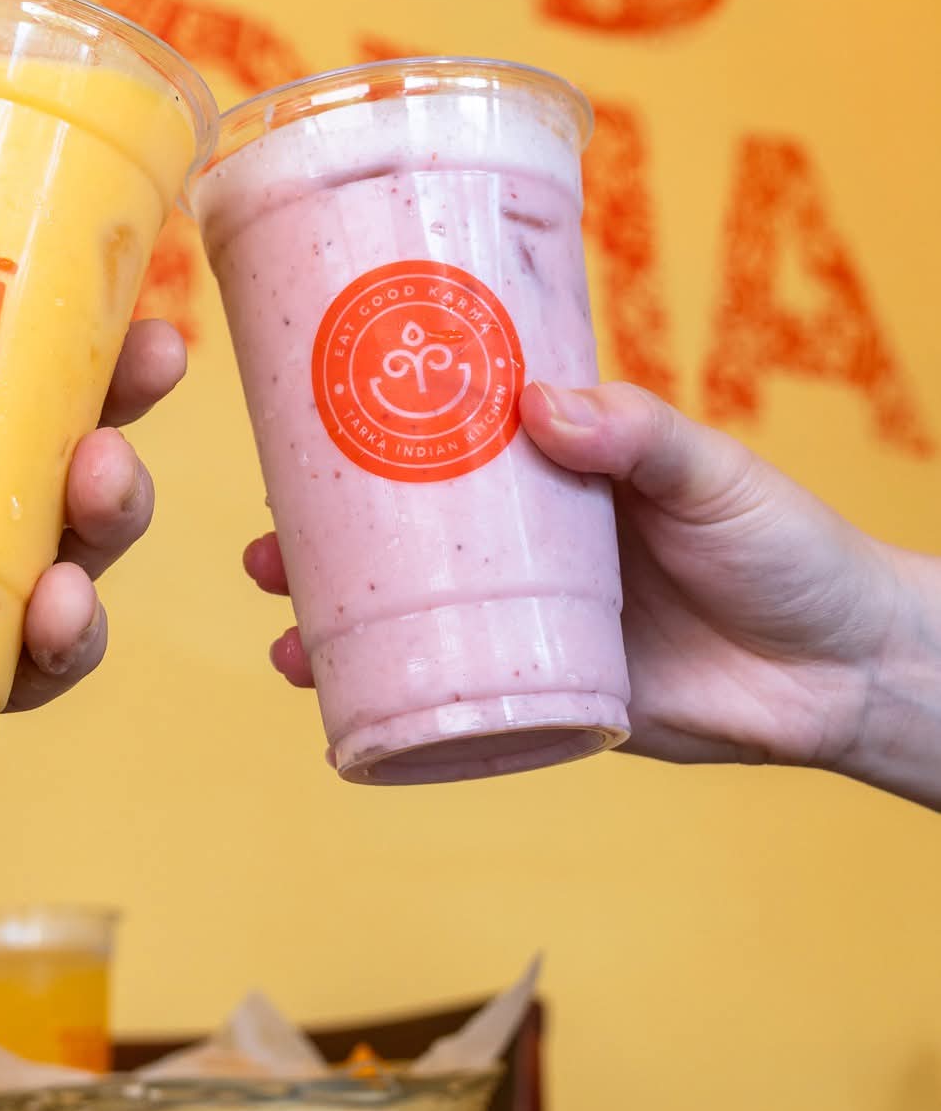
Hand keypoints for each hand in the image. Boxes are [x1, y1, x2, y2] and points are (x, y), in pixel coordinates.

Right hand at [252, 382, 940, 807]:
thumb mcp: (709, 473)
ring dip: (333, 627)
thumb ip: (635, 435)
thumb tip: (538, 405)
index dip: (363, 441)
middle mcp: (523, 547)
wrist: (848, 670)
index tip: (294, 433)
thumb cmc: (785, 547)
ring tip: (282, 632)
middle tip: (262, 546)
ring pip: (409, 622)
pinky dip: (391, 704)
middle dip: (316, 545)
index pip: (438, 449)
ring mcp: (529, 624)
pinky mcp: (549, 697)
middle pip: (397, 541)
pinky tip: (338, 706)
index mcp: (552, 476)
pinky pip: (456, 701)